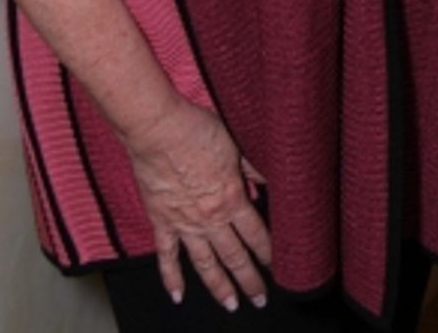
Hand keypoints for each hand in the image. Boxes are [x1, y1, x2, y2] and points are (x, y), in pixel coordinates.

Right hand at [124, 95, 272, 309]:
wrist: (159, 131)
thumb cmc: (198, 131)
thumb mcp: (235, 144)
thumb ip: (251, 168)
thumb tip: (269, 181)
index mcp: (231, 198)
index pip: (255, 233)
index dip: (268, 251)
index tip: (278, 266)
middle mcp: (210, 218)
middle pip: (234, 256)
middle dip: (250, 279)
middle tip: (261, 299)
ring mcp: (184, 224)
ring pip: (205, 263)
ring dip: (219, 286)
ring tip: (231, 306)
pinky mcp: (161, 221)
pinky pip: (167, 256)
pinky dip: (172, 278)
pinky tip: (178, 296)